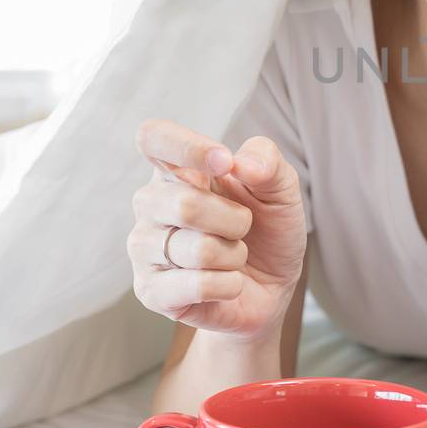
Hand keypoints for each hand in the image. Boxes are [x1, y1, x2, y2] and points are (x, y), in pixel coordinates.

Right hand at [128, 119, 306, 340]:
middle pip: (184, 204)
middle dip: (235, 220)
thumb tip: (240, 164)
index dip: (187, 147)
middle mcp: (150, 203)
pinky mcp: (150, 290)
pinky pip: (197, 284)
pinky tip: (227, 283)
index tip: (225, 163)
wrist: (270, 288)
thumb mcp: (282, 190)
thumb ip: (268, 162)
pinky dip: (228, 285)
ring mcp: (144, 248)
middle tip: (243, 228)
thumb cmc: (267, 230)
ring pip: (196, 249)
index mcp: (176, 169)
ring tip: (233, 257)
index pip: (153, 137)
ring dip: (234, 255)